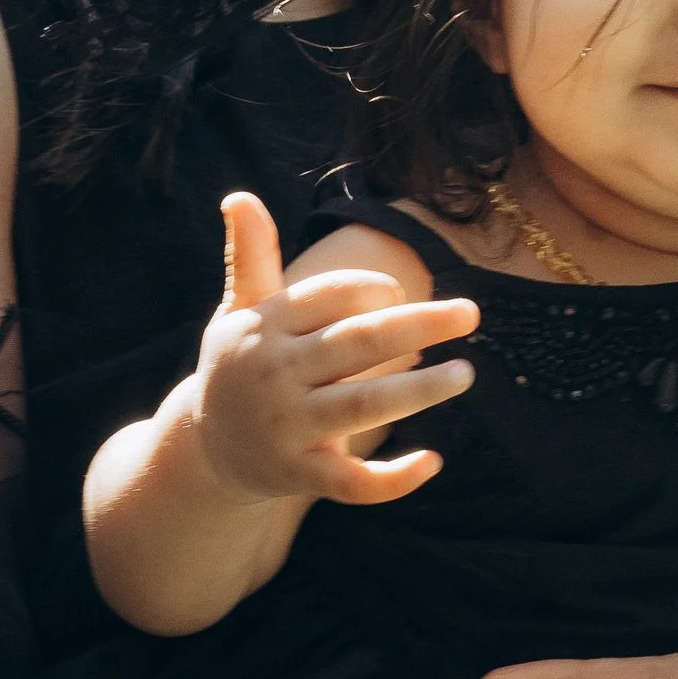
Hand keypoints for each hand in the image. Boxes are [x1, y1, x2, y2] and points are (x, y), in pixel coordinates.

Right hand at [190, 191, 475, 509]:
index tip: (398, 295)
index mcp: (266, 327)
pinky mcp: (299, 474)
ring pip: (362, 406)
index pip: (330, 294)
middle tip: (470, 313)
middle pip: (357, 343)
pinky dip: (393, 479)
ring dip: (418, 390)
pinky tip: (433, 460)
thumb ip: (250, 256)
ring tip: (466, 373)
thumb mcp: (238, 311)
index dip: (372, 289)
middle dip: (417, 325)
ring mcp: (287, 427)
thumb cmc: (239, 367)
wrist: (206, 449)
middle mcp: (276, 374)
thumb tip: (239, 196)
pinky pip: (352, 481)